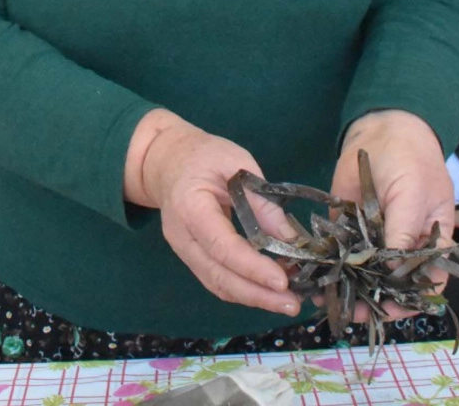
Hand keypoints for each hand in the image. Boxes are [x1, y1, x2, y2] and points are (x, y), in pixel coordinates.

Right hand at [124, 109, 299, 317]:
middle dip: (257, 294)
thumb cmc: (202, 154)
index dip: (252, 267)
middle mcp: (182, 236)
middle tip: (292, 303)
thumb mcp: (237, 163)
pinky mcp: (193, 256)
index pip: (221, 245)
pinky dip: (244, 289)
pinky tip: (268, 291)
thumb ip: (261, 200)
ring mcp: (184, 250)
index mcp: (190, 206)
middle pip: (218, 276)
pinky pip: (217, 279)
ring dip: (253, 298)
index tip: (282, 281)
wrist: (166, 160)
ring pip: (217, 284)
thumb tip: (292, 239)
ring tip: (287, 302)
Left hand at [335, 110, 455, 316]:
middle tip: (352, 311)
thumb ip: (403, 232)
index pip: (428, 282)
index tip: (392, 312)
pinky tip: (314, 277)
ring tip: (327, 298)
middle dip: (373, 301)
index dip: (413, 300)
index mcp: (430, 242)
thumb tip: (392, 270)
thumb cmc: (409, 159)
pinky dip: (329, 267)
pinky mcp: (349, 228)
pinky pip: (340, 254)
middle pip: (392, 285)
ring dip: (347, 288)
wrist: (380, 129)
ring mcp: (375, 239)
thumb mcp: (413, 195)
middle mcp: (403, 247)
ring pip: (363, 275)